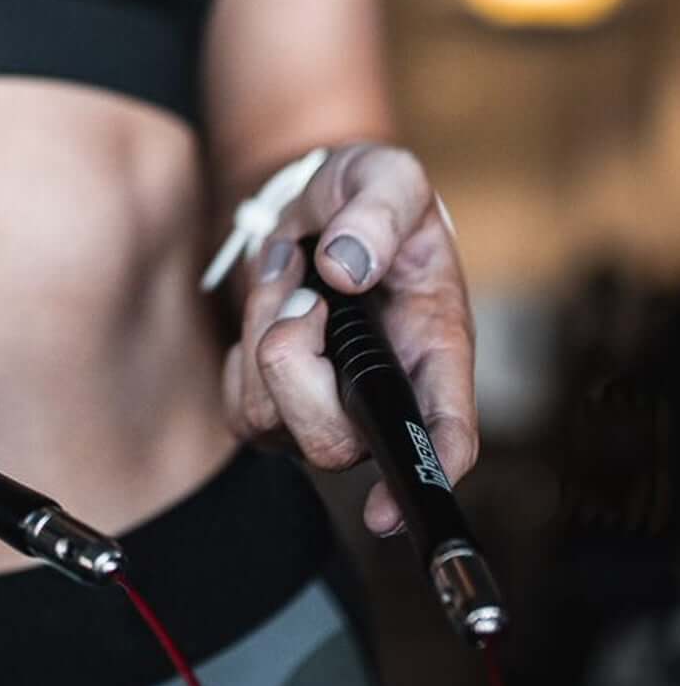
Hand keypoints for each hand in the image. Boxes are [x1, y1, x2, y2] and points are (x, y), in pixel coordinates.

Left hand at [220, 142, 476, 535]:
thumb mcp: (388, 175)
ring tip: (292, 278)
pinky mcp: (278, 402)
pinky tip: (271, 306)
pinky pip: (241, 409)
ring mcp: (328, 406)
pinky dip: (241, 349)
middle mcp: (384, 393)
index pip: (444, 436)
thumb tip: (345, 266)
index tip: (389, 511)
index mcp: (434, 350)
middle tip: (306, 293)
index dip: (426, 479)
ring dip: (264, 334)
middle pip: (332, 444)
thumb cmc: (365, 196)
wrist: (315, 201)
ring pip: (274, 421)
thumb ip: (379, 209)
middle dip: (295, 363)